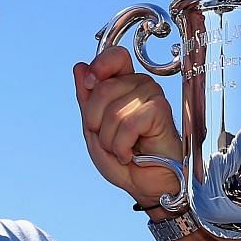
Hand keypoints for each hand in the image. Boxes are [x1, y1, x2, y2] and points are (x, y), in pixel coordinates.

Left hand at [73, 47, 183, 208]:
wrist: (147, 185)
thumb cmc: (124, 158)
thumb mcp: (94, 128)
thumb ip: (86, 99)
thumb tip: (80, 67)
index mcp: (124, 84)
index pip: (115, 55)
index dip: (100, 66)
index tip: (90, 84)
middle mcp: (140, 85)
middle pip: (103, 88)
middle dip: (96, 122)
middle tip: (109, 139)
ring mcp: (152, 96)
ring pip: (113, 110)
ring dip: (109, 140)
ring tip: (122, 149)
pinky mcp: (160, 111)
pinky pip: (128, 124)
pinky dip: (122, 146)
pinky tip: (131, 153)